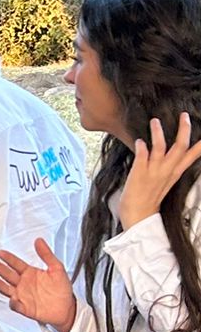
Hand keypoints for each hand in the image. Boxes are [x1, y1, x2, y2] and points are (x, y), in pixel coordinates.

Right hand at [0, 238, 76, 328]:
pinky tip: (13, 298)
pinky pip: (15, 305)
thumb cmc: (62, 289)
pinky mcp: (24, 308)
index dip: (8, 258)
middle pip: (8, 275)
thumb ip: (47, 254)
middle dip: (0, 268)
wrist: (66, 308)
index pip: (16, 264)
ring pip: (7, 289)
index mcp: (30, 273)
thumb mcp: (57, 268)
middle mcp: (23, 284)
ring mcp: (22, 295)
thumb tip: (39, 241)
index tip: (0, 253)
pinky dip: (13, 302)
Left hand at [117, 113, 200, 229]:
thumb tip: (167, 153)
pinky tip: (139, 141)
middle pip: (180, 147)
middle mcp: (167, 171)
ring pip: (160, 148)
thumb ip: (169, 166)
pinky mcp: (139, 174)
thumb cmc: (148, 198)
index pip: (192, 155)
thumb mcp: (165, 181)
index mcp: (175, 173)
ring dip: (158, 133)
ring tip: (155, 121)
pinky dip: (141, 147)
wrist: (138, 215)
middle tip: (184, 115)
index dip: (200, 145)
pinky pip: (142, 157)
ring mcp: (153, 172)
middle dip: (184, 129)